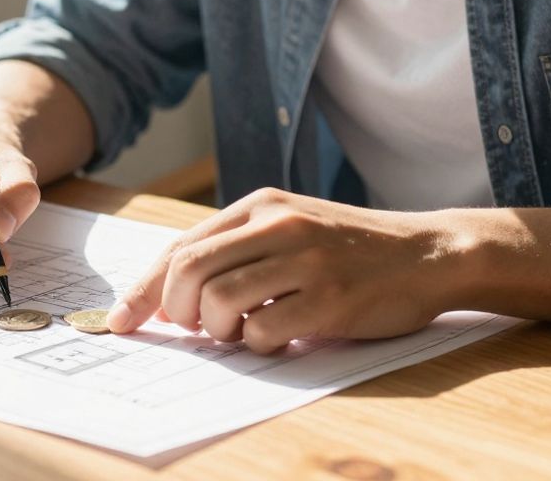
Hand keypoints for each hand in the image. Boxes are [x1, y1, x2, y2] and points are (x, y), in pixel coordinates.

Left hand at [106, 188, 459, 353]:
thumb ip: (238, 247)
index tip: (122, 320)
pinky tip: (280, 337)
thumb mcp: (290, 226)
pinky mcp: (331, 300)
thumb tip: (170, 291)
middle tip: (194, 328)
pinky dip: (259, 345)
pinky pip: (265, 331)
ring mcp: (306, 261)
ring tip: (243, 331)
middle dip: (174, 310)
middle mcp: (279, 226)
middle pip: (189, 271)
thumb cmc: (350, 248)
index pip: (181, 246)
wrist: (428, 253)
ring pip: (219, 301)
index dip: (145, 288)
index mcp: (260, 205)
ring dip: (219, 330)